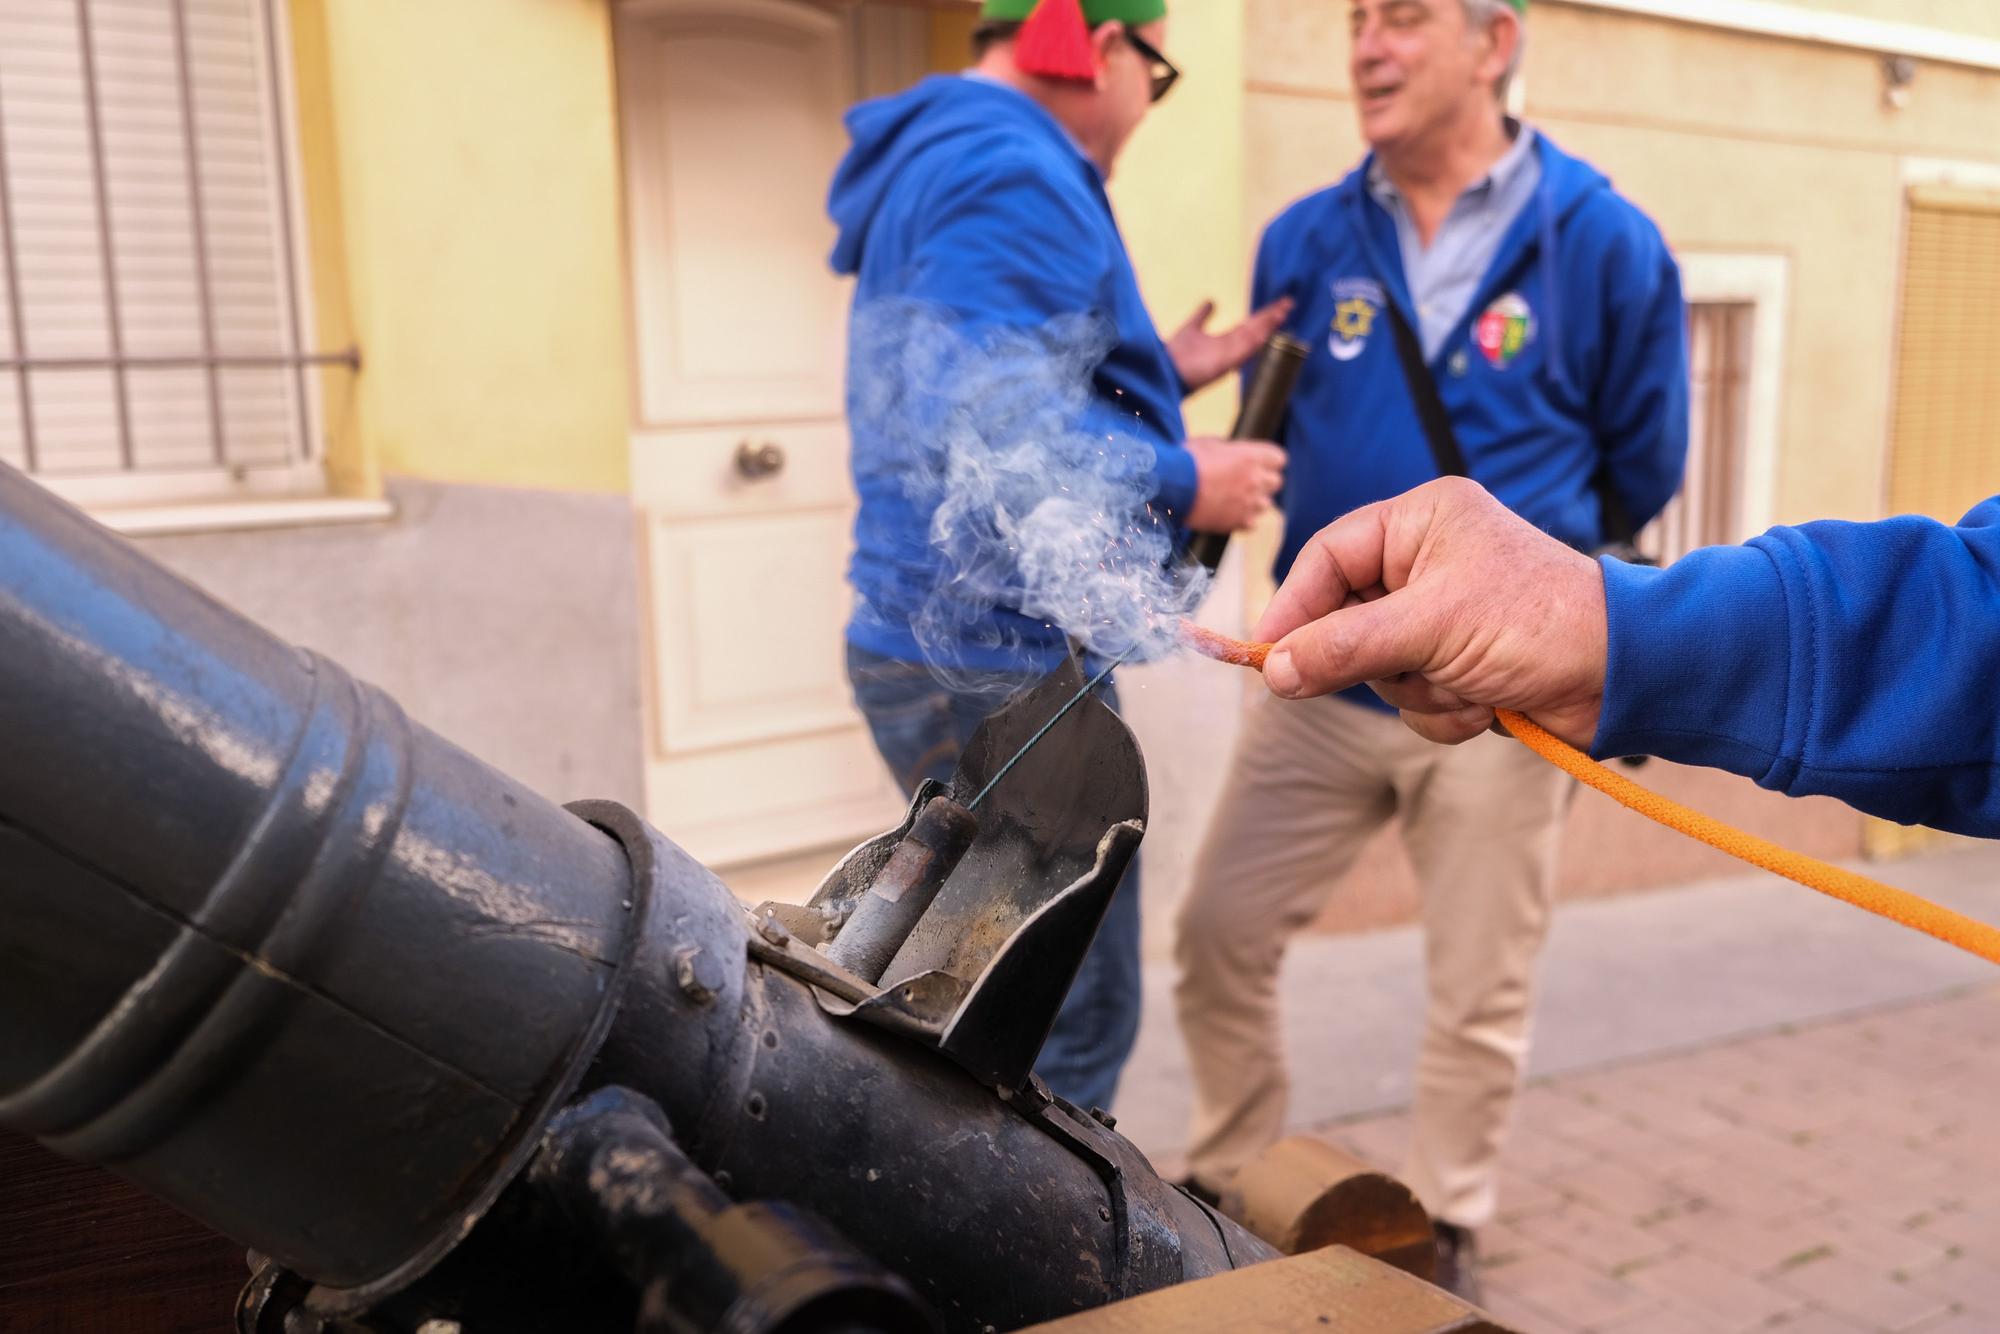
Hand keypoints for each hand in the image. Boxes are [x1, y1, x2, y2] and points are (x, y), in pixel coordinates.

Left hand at [1167, 297, 1294, 393]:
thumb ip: (1202, 316)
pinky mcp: (1223, 364)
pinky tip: (1267, 329)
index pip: (1249, 327)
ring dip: (1268, 325)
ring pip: (1253, 339)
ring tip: (1283, 311)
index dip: (1264, 316)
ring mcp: (1228, 357)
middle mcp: (1229, 350)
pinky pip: (1243, 351)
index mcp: (1224, 342)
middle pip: (1255, 331)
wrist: (1161, 371)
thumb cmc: (1174, 356)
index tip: (1280, 304)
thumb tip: (1211, 301)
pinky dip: (1256, 340)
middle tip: (1289, 303)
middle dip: (1271, 318)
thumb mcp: (1191, 329)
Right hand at [1186, 437, 1285, 533]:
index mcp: (1251, 456)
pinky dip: (1242, 519)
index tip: (1261, 462)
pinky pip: (1251, 523)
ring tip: (1235, 499)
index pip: (1279, 458)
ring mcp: (1249, 503)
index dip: (1269, 460)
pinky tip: (1228, 513)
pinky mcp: (1238, 522)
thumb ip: (1229, 449)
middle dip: (1264, 481)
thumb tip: (1232, 452)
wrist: (1170, 487)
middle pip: (1276, 482)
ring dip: (1254, 501)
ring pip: (1266, 504)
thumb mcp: (1208, 444)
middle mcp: (1255, 480)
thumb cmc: (1186, 461)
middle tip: (1247, 481)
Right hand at [1254, 477, 1608, 747]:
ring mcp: (1441, 615)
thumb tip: (1275, 671)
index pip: (1327, 558)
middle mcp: (1426, 560)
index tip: (1267, 657)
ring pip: (1376, 668)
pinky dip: (1442, 711)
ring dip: (1417, 691)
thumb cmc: (1539, 622)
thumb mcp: (1430, 628)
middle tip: (1397, 674)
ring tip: (1467, 684)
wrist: (1626, 676)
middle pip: (1344, 619)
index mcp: (1420, 521)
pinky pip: (1411, 697)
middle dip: (1376, 661)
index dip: (1294, 608)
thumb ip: (1344, 647)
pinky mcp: (1458, 662)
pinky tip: (1485, 703)